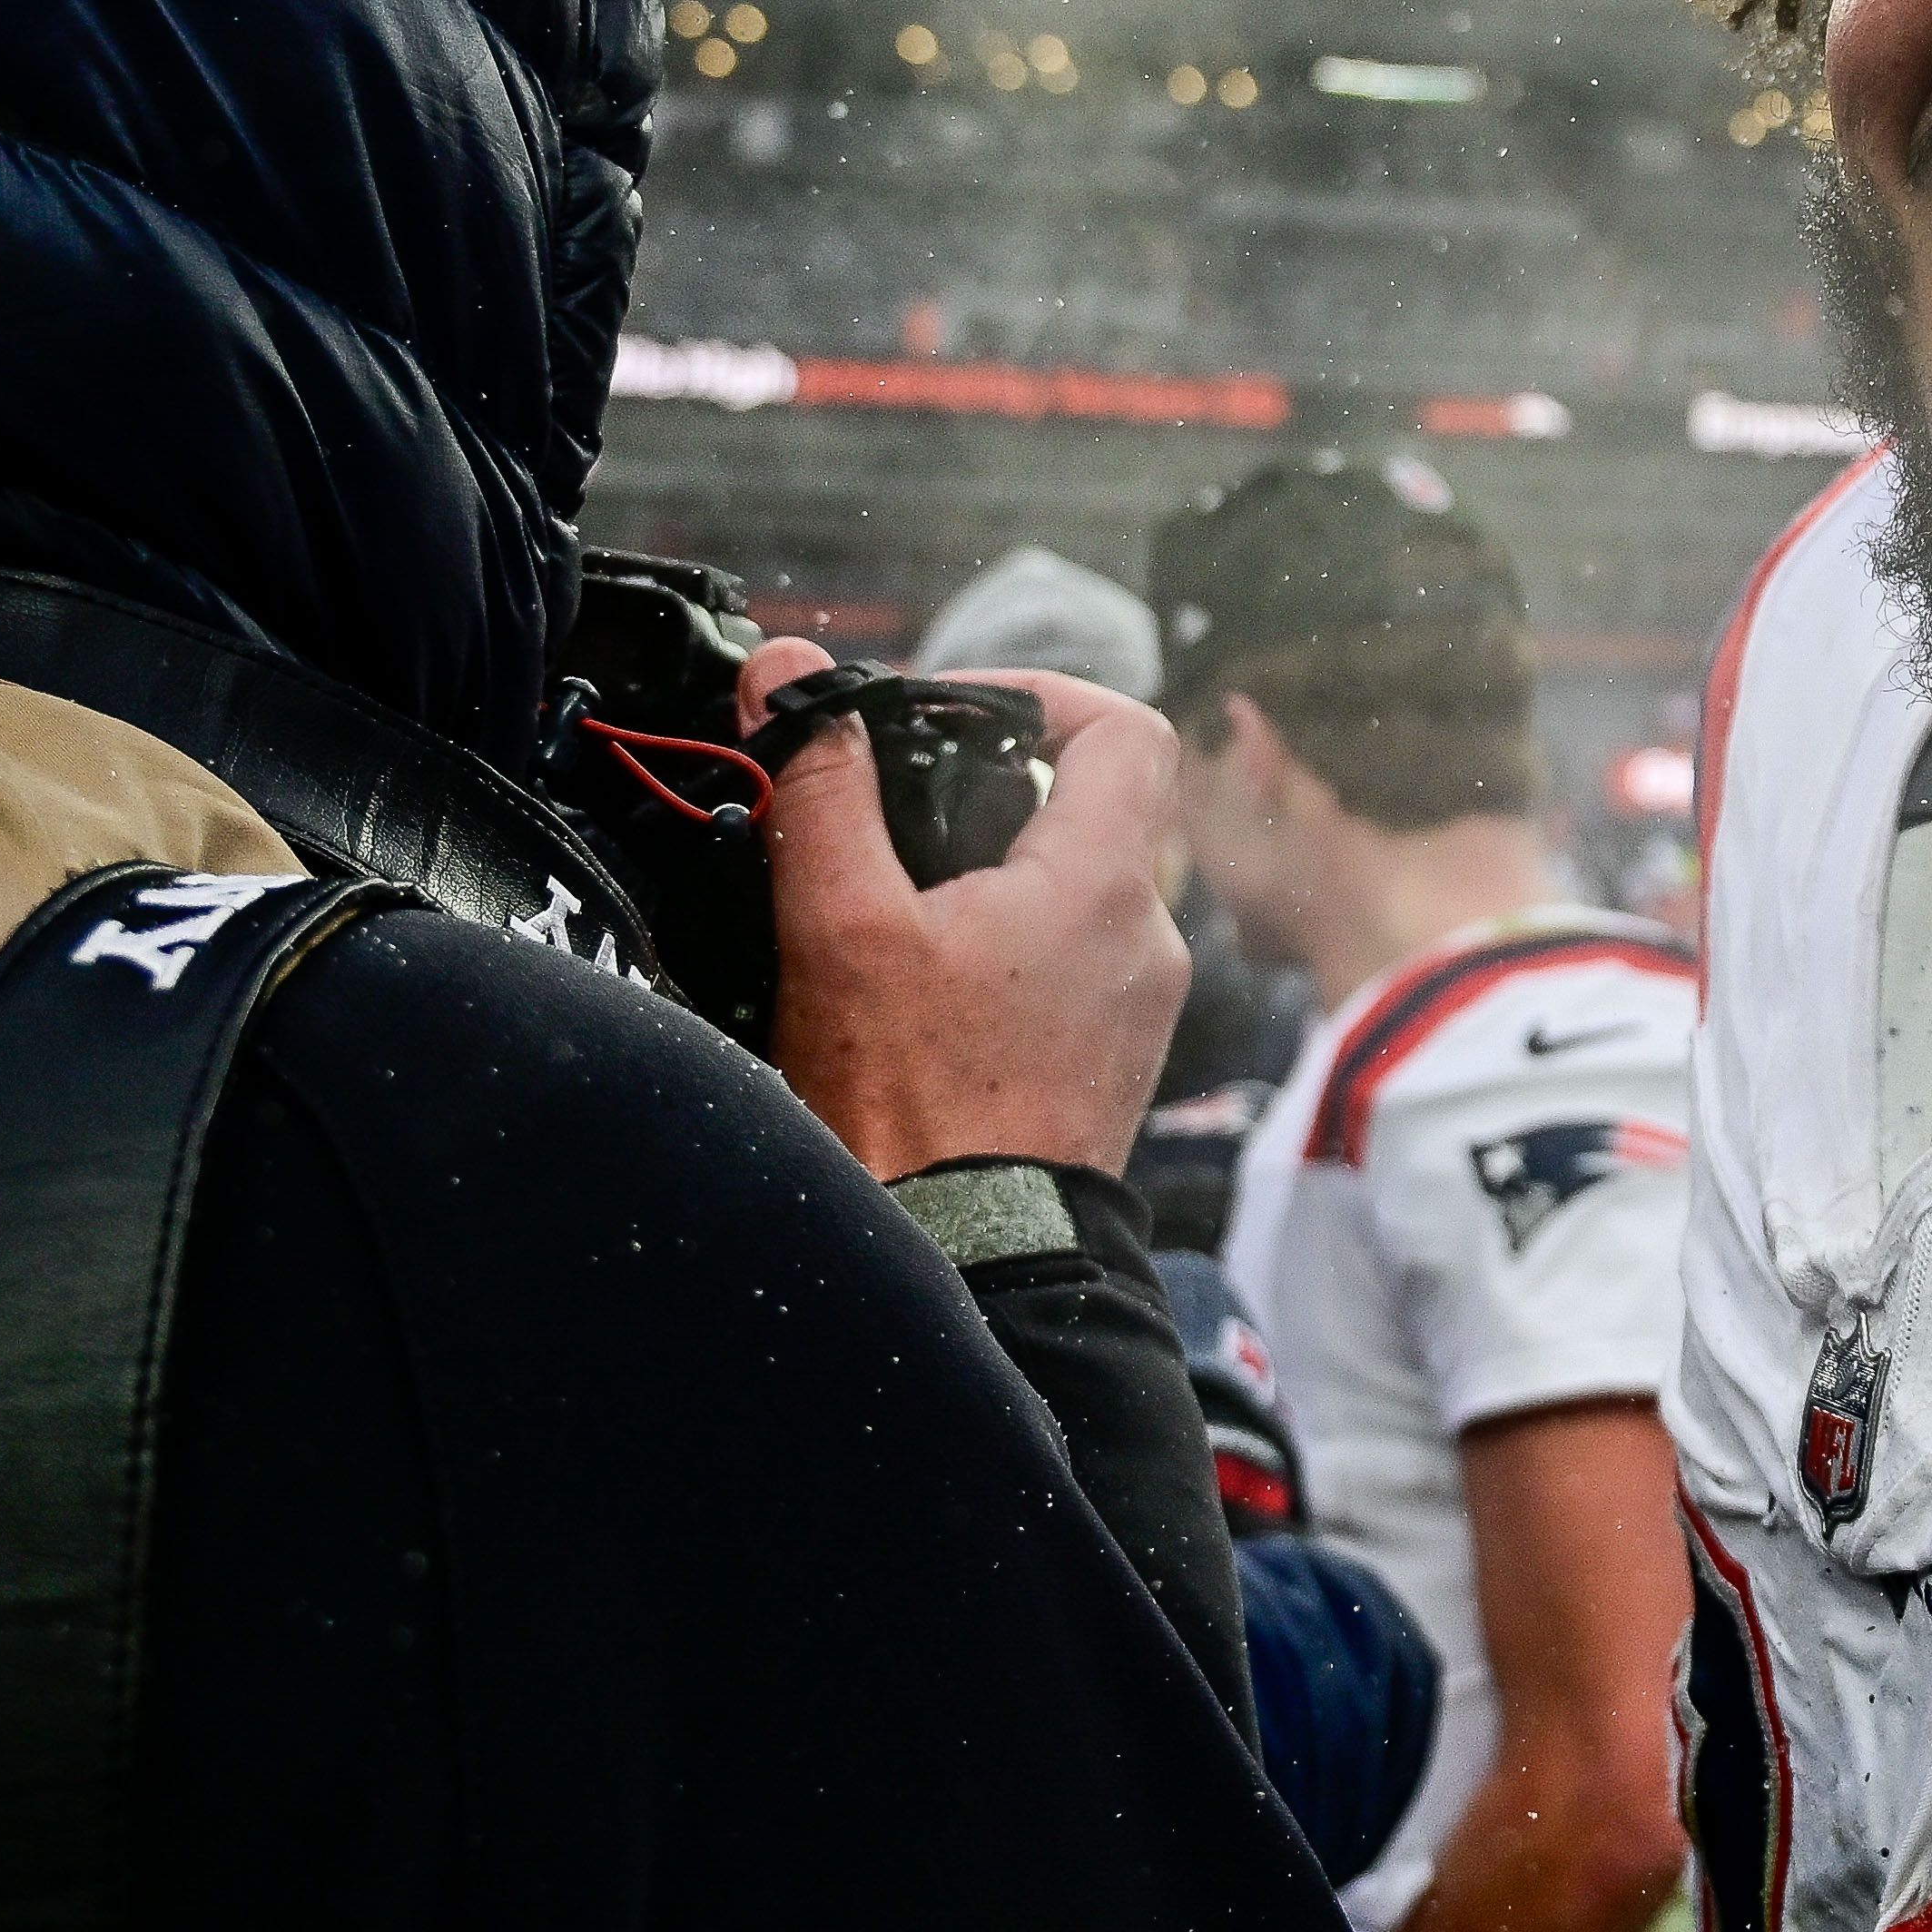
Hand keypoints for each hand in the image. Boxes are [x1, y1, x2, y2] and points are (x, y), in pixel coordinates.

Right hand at [743, 638, 1189, 1178]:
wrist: (970, 1260)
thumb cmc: (913, 1107)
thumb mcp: (843, 926)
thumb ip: (820, 788)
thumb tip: (786, 672)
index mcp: (1106, 883)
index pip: (1123, 726)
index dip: (1039, 693)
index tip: (948, 713)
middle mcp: (1145, 938)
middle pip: (1090, 805)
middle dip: (988, 789)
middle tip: (893, 808)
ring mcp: (1135, 1006)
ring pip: (1074, 889)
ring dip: (990, 873)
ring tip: (890, 903)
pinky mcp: (1108, 1061)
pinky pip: (1069, 962)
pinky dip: (1004, 944)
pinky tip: (918, 983)